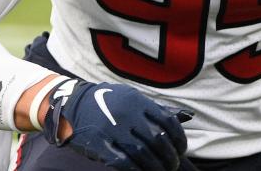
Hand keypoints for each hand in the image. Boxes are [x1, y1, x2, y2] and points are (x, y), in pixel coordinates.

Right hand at [43, 78, 189, 170]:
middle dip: (169, 156)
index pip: (167, 121)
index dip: (178, 138)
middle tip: (172, 165)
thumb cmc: (109, 102)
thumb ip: (157, 109)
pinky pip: (123, 162)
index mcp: (138, 101)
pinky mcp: (100, 144)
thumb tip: (186, 116)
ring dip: (155, 166)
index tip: (181, 150)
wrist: (74, 103)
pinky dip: (136, 170)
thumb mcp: (133, 97)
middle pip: (157, 140)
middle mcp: (128, 114)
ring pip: (142, 154)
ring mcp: (113, 129)